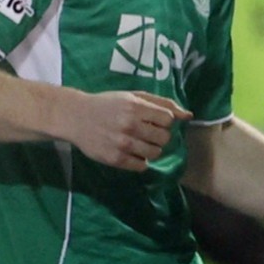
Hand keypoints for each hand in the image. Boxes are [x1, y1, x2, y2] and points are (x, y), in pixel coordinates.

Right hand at [70, 90, 192, 170]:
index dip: (164, 122)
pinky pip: (141, 166)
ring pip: (155, 153)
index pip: (168, 120)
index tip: (154, 121)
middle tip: (147, 133)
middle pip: (164, 138)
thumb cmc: (108, 104)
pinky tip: (131, 153)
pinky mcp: (114, 159)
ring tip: (139, 143)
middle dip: (159, 136)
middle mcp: (130, 125)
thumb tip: (188, 115)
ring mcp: (122, 144)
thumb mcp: (133, 97)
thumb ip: (162, 104)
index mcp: (135, 107)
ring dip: (152, 149)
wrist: (75, 117)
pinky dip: (140, 161)